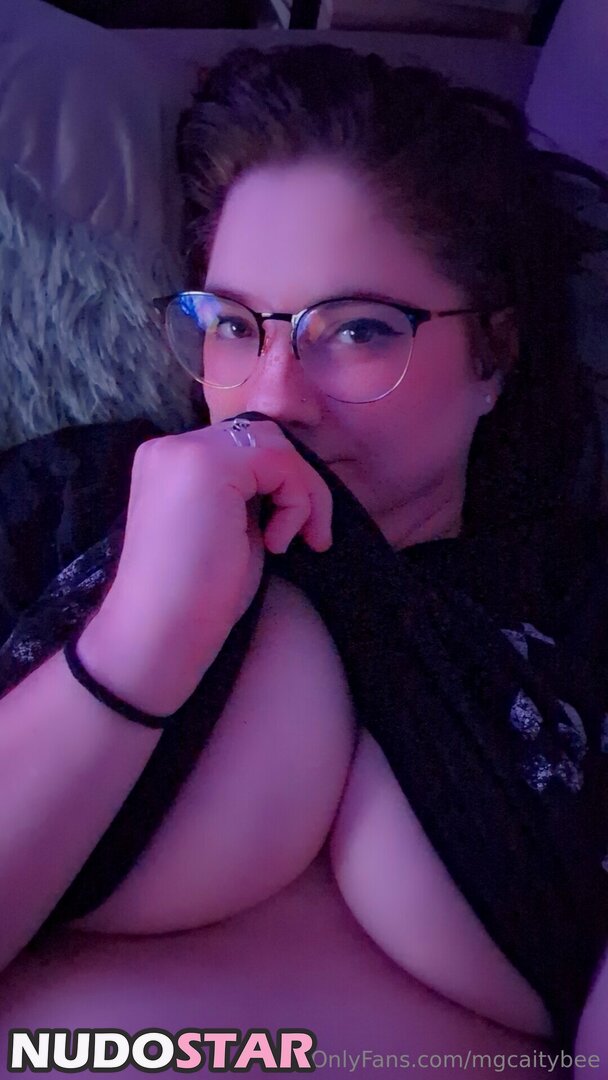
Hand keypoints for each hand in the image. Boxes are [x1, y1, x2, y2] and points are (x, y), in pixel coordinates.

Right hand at [80, 418, 332, 710]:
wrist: (158, 634)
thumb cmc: (196, 597)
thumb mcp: (228, 527)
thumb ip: (247, 493)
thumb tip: (289, 478)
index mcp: (170, 462)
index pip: (246, 448)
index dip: (282, 485)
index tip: (292, 535)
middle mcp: (171, 446)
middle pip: (265, 438)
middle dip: (298, 484)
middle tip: (310, 536)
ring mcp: (185, 450)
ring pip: (276, 446)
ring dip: (302, 492)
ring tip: (294, 541)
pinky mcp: (208, 464)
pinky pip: (280, 463)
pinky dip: (296, 503)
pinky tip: (277, 544)